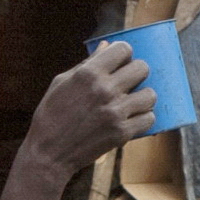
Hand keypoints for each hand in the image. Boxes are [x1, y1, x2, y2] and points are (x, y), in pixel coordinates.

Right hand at [16, 45, 158, 175]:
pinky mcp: (122, 133)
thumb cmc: (51, 115)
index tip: (119, 63)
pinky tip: (131, 119)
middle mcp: (105, 90)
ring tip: (132, 102)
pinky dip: (142, 119)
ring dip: (142, 97)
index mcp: (88, 73)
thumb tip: (106, 46)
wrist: (48, 154)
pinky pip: (149, 119)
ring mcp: (115, 112)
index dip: (123, 54)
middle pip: (142, 68)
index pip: (123, 49)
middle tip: (128, 82)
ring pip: (150, 94)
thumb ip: (87, 63)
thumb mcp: (61, 82)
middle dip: (136, 73)